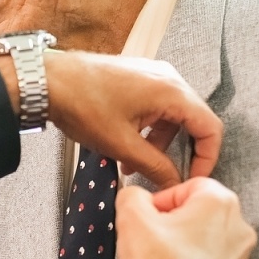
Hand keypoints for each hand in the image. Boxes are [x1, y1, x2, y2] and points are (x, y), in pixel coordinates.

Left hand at [0, 50, 221, 187]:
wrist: (48, 81)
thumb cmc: (82, 104)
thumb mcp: (122, 145)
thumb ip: (155, 167)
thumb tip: (175, 183)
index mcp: (172, 91)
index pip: (210, 127)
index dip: (207, 158)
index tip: (193, 179)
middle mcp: (168, 78)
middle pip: (192, 122)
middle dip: (178, 154)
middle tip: (163, 176)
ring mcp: (153, 76)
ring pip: (171, 118)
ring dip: (158, 145)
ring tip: (133, 166)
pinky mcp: (138, 78)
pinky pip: (156, 108)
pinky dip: (148, 131)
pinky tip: (126, 148)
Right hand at [116, 178, 255, 258]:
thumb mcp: (133, 218)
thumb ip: (133, 196)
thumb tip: (136, 197)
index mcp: (220, 202)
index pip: (188, 187)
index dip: (163, 201)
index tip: (149, 218)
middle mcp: (239, 226)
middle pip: (200, 213)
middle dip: (176, 223)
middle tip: (154, 239)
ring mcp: (241, 257)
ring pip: (208, 239)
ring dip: (187, 244)